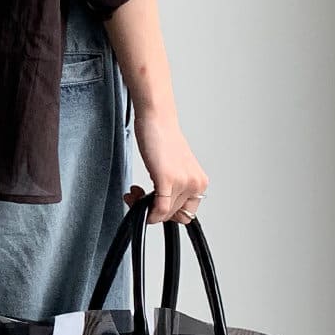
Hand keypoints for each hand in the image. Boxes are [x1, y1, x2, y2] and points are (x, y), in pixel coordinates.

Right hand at [125, 109, 208, 223]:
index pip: (187, 214)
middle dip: (152, 210)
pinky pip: (158, 209)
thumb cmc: (163, 138)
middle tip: (138, 196)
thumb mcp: (176, 169)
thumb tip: (162, 207)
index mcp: (200, 183)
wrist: (157, 119)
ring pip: (164, 213)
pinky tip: (134, 197)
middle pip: (173, 215)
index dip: (167, 214)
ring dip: (145, 208)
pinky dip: (146, 211)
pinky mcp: (167, 179)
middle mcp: (195, 184)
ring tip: (135, 193)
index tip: (154, 204)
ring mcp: (182, 182)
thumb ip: (175, 188)